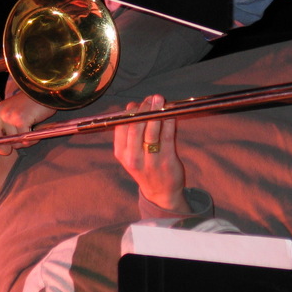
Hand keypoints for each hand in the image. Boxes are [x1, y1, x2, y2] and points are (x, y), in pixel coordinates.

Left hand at [0, 91, 56, 161]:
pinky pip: (23, 140)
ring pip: (10, 143)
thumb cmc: (25, 107)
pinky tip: (33, 129)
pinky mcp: (20, 119)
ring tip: (27, 130)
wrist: (40, 92)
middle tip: (14, 144)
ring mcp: (6, 116)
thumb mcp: (5, 116)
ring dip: (21, 141)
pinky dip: (31, 139)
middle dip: (3, 150)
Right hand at [113, 94, 189, 212]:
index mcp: (121, 153)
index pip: (122, 127)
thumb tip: (133, 106)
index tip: (138, 103)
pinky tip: (170, 113)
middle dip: (143, 109)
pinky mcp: (166, 160)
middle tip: (151, 98)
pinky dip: (168, 122)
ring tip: (159, 99)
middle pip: (135, 127)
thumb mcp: (131, 154)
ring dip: (155, 112)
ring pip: (151, 131)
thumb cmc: (145, 167)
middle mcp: (133, 157)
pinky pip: (167, 136)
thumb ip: (131, 133)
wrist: (160, 193)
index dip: (130, 112)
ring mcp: (150, 160)